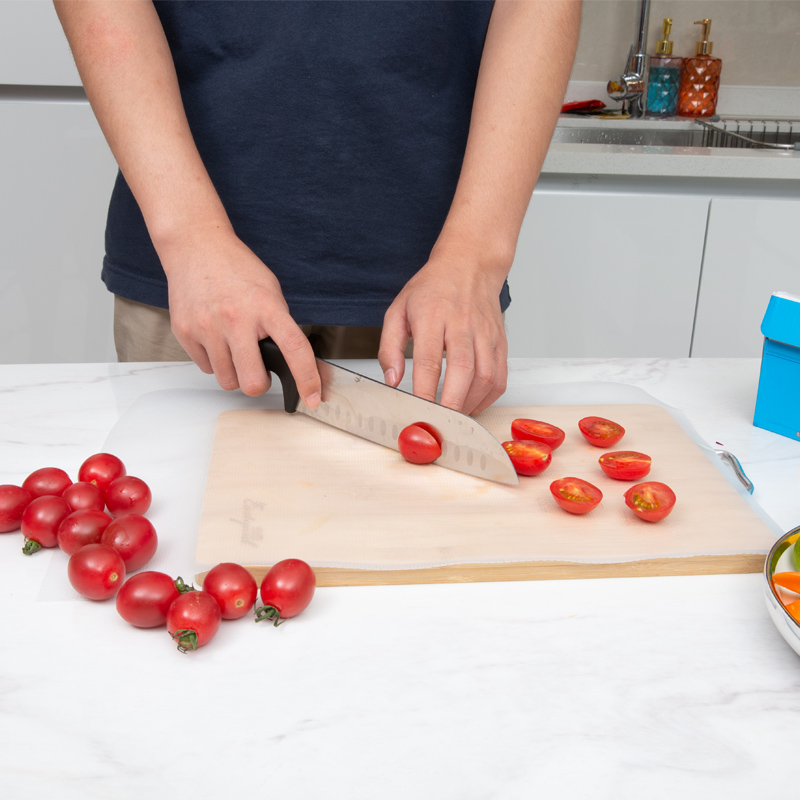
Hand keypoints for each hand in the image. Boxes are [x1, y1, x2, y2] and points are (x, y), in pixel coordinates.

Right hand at [162, 227, 320, 404]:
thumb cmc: (236, 268)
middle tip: (258, 368)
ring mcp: (208, 327)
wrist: (196, 247)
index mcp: (266, 307)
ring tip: (234, 348)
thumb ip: (281, 325)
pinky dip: (214, 362)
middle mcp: (236, 319)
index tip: (312, 397)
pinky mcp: (186, 333)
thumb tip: (297, 361)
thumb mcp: (270, 291)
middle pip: (252, 382)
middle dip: (258, 383)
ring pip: (227, 381)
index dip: (307, 379)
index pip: (294, 349)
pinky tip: (216, 340)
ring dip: (235, 373)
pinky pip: (206, 369)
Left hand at [378, 254, 507, 415]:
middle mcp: (462, 324)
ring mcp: (485, 333)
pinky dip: (488, 398)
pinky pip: (500, 376)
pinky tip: (472, 405)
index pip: (428, 360)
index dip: (424, 390)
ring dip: (470, 404)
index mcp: (433, 315)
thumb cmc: (432, 289)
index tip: (417, 412)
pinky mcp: (500, 341)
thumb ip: (389, 348)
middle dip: (451, 404)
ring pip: (486, 376)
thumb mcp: (397, 310)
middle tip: (439, 424)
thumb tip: (392, 380)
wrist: (470, 264)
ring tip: (453, 418)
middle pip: (462, 371)